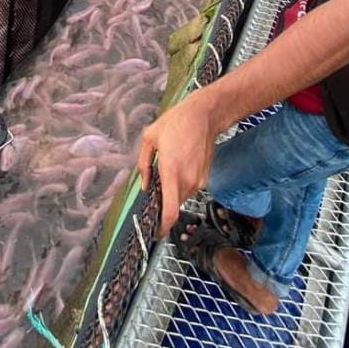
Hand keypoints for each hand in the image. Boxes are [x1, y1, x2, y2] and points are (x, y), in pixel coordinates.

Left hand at [137, 96, 216, 237]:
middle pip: (174, 206)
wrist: (204, 115)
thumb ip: (143, 165)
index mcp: (171, 172)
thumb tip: (145, 186)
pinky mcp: (204, 177)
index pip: (170, 212)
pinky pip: (189, 189)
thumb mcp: (149, 138)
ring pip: (181, 198)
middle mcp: (187, 180)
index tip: (155, 233)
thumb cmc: (175, 123)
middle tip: (153, 195)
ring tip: (164, 175)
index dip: (163, 227)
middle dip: (163, 206)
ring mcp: (198, 180)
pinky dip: (180, 186)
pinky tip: (176, 169)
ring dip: (171, 194)